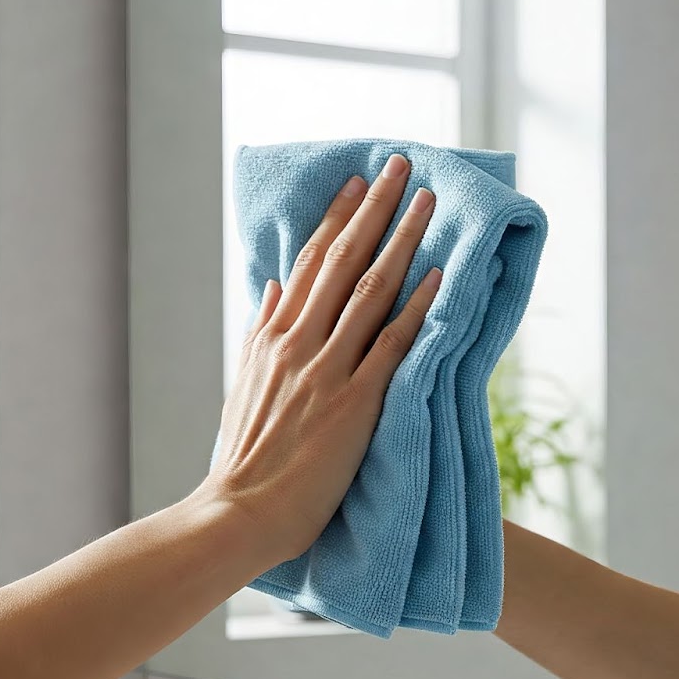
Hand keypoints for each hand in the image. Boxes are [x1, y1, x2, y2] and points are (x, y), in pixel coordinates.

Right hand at [200, 153, 441, 566]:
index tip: (357, 184)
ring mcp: (327, 371)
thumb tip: (272, 286)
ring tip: (427, 202)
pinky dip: (418, 306)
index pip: (309, 263)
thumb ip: (260, 332)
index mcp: (271, 337)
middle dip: (375, 209)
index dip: (337, 219)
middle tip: (400, 166)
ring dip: (403, 240)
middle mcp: (298, 343)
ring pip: (371, 290)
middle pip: (344, 260)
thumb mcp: (243, 384)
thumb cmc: (242, 460)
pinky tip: (440, 274)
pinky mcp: (354, 403)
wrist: (238, 512)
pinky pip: (393, 344)